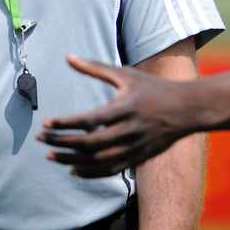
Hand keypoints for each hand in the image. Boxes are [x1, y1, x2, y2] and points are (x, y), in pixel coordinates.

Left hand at [37, 55, 198, 177]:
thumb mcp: (126, 74)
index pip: (90, 120)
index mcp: (126, 107)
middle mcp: (130, 130)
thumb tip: (68, 57)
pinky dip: (90, 173)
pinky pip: (110, 170)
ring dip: (71, 160)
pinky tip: (72, 170)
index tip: (47, 123)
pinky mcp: (138, 158)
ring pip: (98, 160)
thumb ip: (95, 68)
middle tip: (42, 139)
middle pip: (90, 143)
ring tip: (51, 155)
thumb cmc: (154, 88)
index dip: (67, 124)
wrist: (187, 109)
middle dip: (63, 142)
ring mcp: (135, 147)